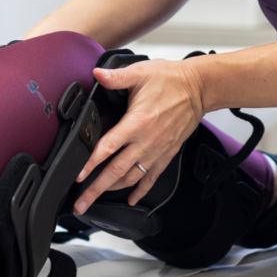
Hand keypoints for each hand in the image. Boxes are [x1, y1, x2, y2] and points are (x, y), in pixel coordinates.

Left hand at [74, 56, 206, 212]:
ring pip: (131, 177)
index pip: (107, 148)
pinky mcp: (167, 154)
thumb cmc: (171, 80)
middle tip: (81, 204)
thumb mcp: (140, 73)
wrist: (199, 89)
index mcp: (136, 123)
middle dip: (96, 189)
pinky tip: (131, 199)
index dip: (90, 164)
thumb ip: (116, 77)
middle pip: (116, 171)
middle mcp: (145, 142)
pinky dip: (140, 190)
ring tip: (97, 198)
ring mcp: (157, 151)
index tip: (78, 177)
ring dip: (113, 190)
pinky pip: (152, 177)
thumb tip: (98, 74)